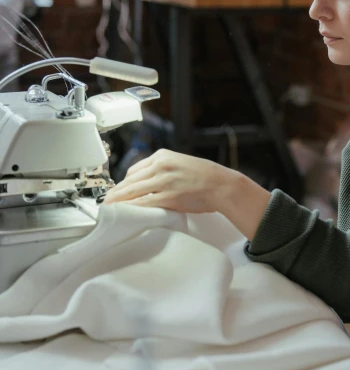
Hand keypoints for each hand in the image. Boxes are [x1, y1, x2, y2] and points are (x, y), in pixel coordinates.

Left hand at [104, 149, 235, 213]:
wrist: (221, 185)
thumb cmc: (206, 176)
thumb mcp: (181, 163)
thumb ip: (164, 170)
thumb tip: (149, 182)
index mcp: (163, 156)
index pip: (135, 169)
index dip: (125, 182)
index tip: (119, 190)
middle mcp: (160, 166)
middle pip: (130, 180)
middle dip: (116, 192)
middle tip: (106, 201)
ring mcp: (163, 181)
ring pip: (132, 191)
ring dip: (118, 201)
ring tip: (108, 208)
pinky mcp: (167, 197)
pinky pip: (142, 203)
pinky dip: (130, 208)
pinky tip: (123, 213)